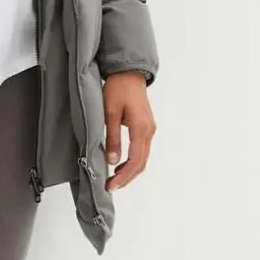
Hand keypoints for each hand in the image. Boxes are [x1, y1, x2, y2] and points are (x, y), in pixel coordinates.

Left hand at [102, 70, 155, 191]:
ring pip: (143, 158)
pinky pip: (142, 150)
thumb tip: (112, 161)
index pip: (135, 160)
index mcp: (141, 128)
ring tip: (114, 179)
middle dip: (127, 178)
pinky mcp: (146, 127)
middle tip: (111, 187)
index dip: (124, 176)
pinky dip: (133, 161)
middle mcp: (149, 131)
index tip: (111, 185)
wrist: (128, 72)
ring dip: (130, 171)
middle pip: (141, 163)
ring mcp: (149, 129)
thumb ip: (112, 138)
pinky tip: (121, 165)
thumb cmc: (118, 88)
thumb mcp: (110, 113)